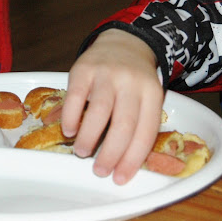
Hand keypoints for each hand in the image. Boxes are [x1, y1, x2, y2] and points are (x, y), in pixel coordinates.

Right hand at [61, 28, 163, 184]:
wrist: (124, 42)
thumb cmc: (134, 81)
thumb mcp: (145, 97)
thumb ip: (138, 124)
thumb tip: (122, 164)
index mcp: (152, 94)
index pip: (145, 132)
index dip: (132, 159)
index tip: (120, 178)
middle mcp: (132, 82)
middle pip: (124, 125)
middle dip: (111, 154)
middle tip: (99, 170)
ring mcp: (108, 74)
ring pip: (99, 112)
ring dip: (88, 138)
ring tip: (82, 152)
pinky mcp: (84, 68)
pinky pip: (76, 97)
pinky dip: (71, 117)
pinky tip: (69, 130)